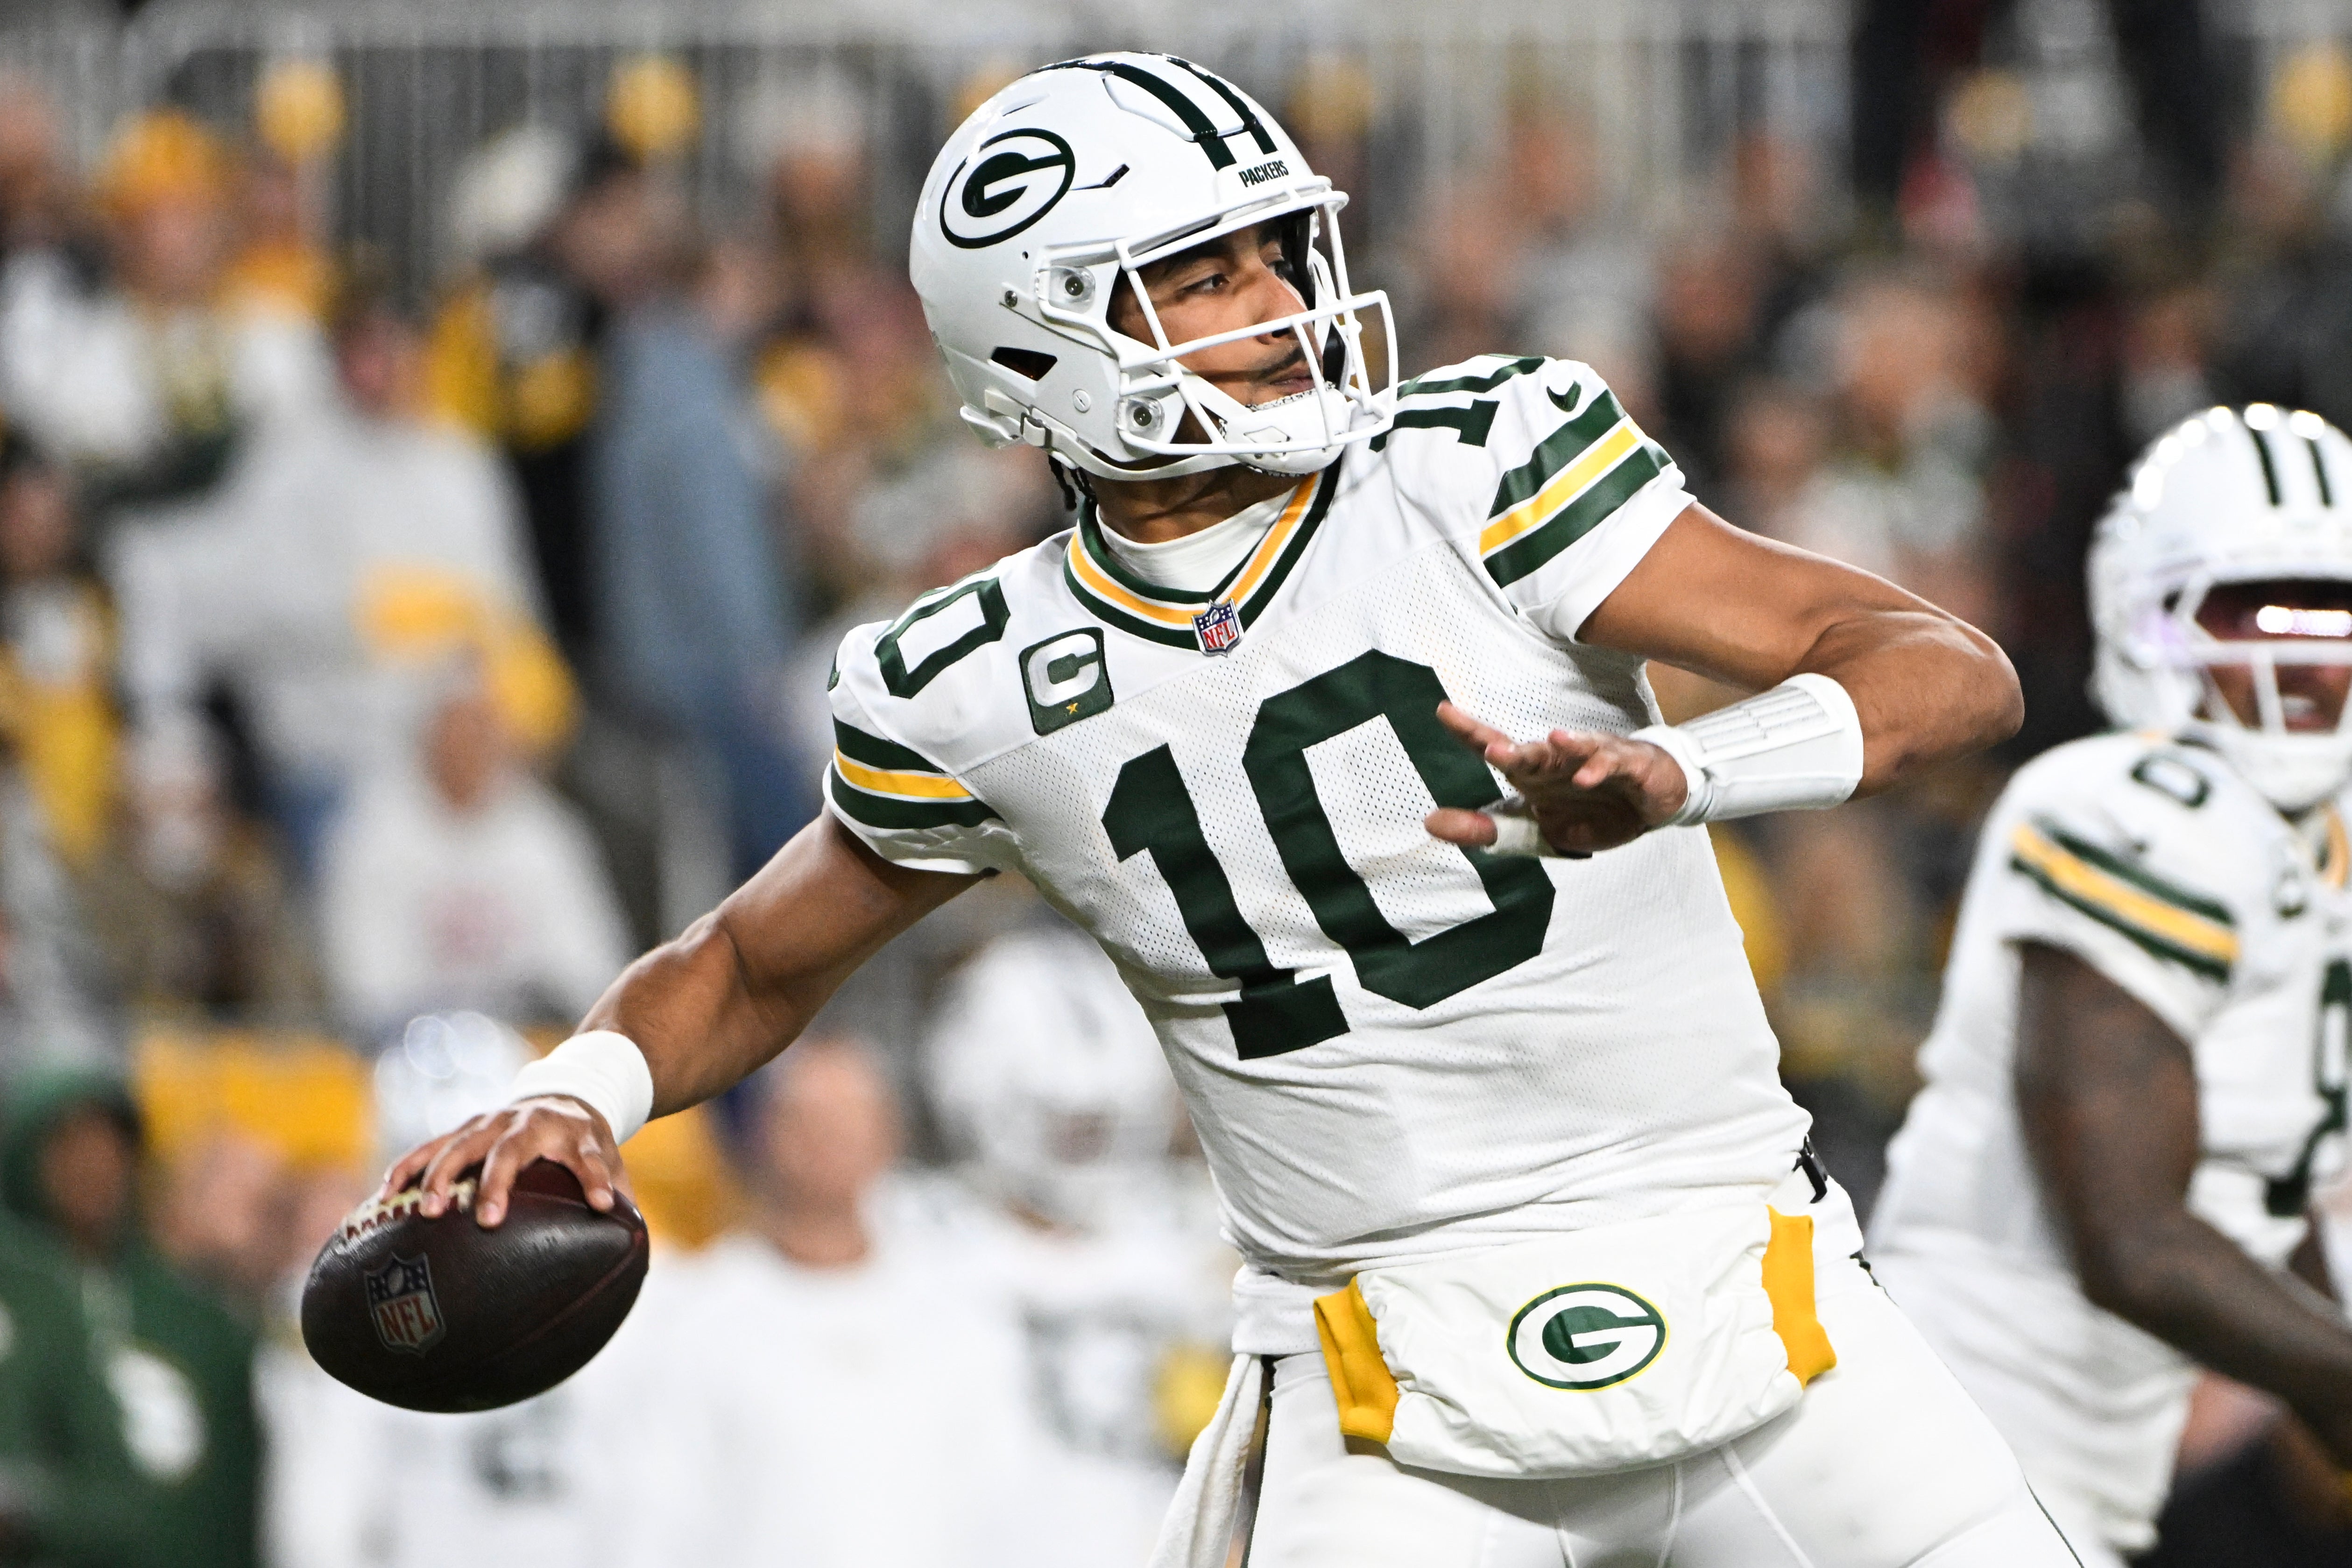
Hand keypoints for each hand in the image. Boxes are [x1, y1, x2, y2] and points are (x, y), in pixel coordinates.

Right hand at [376, 1096, 628, 1229]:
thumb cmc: (589, 1144)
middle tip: (487, 1219)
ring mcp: (494, 1122)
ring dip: (443, 1175)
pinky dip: (409, 1167)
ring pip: (463, 1144)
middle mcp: (532, 1123)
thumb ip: (621, 1198)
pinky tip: (385, 1196)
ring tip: (427, 1211)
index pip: (591, 1156)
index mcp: (577, 1134)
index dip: (597, 1178)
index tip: (602, 1203)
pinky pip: (430, 1146)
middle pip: (512, 1149)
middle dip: (497, 1182)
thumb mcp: (613, 1162)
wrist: (569, 1092)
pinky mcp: (466, 1128)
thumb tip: (637, 1249)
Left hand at [1422, 701, 1689, 855]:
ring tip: (1551, 742)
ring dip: (1564, 746)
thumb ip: (1483, 829)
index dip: (1470, 731)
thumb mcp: (1535, 830)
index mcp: (1534, 773)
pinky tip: (1587, 777)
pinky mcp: (1628, 766)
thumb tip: (1429, 821)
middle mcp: (1560, 760)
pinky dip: (1600, 768)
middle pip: (1532, 750)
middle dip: (1513, 750)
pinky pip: (1612, 764)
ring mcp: (1594, 759)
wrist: (1650, 805)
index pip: (1497, 747)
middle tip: (1492, 749)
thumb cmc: (1590, 810)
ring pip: (1576, 748)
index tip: (1443, 711)